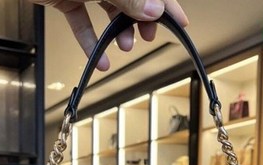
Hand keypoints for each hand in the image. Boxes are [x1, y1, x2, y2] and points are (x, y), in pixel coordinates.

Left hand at [30, 0, 187, 69]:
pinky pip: (82, 20)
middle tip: (148, 37)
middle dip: (141, 19)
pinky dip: (90, 41)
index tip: (180, 22)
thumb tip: (155, 9)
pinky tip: (100, 60)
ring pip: (109, 9)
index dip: (166, 2)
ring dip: (118, 31)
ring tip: (124, 46)